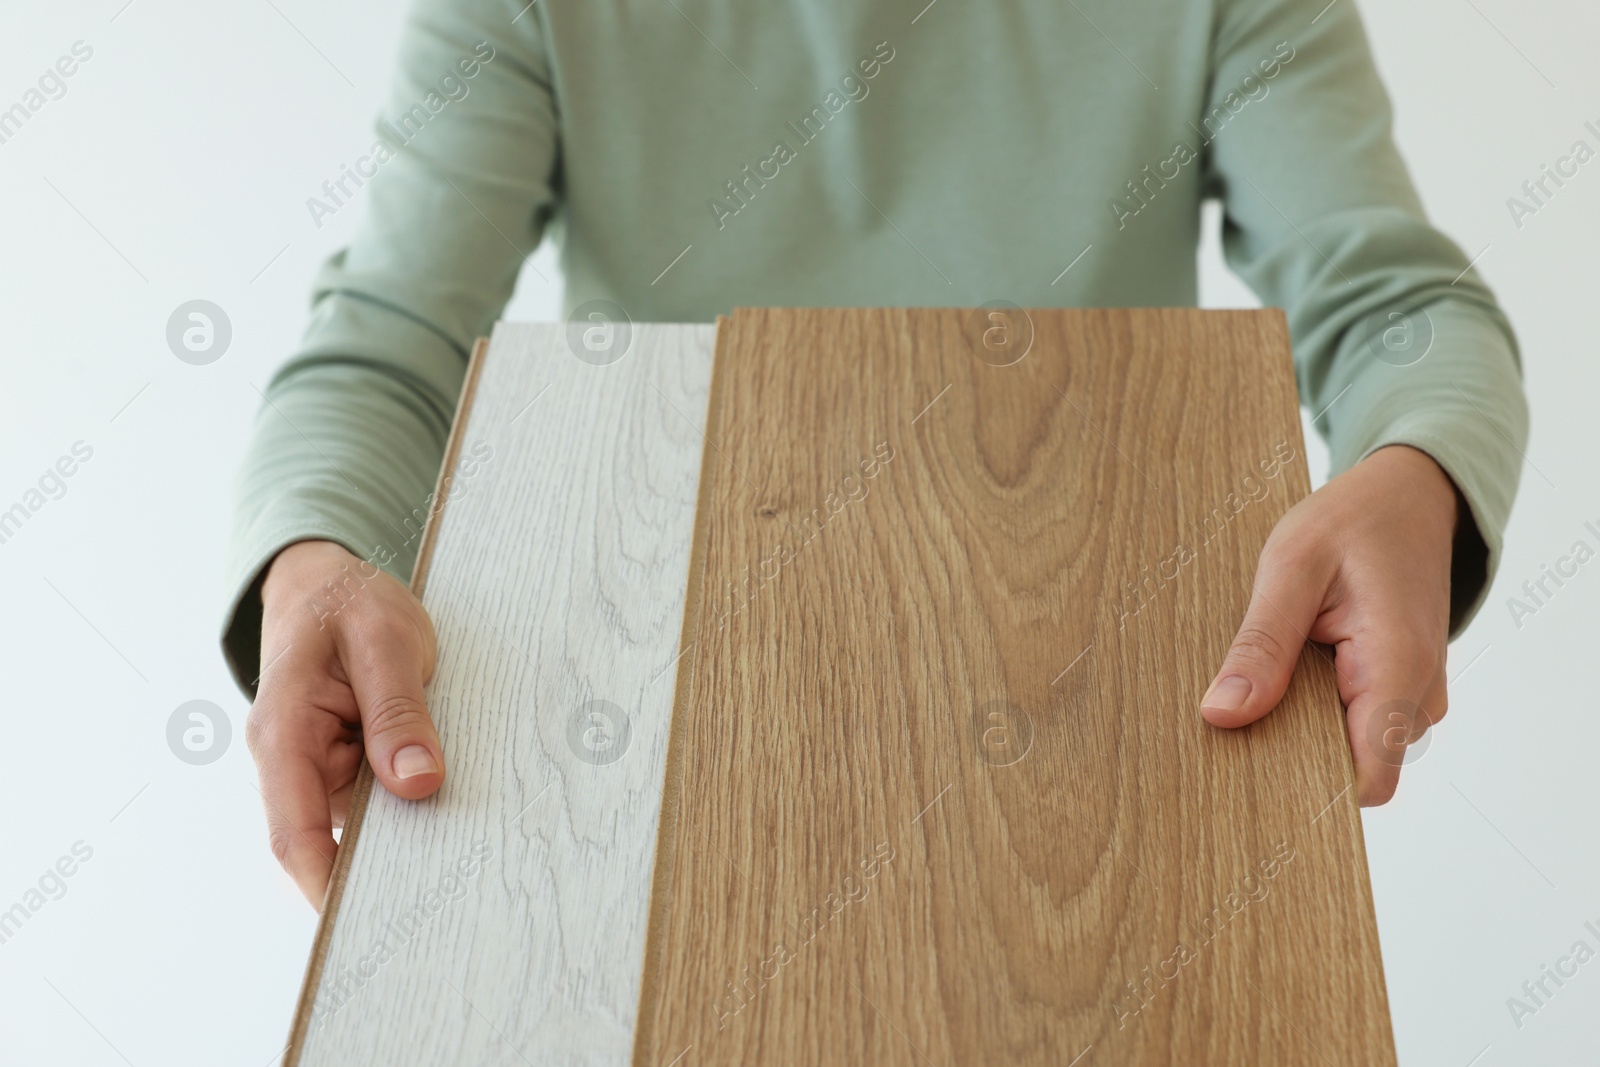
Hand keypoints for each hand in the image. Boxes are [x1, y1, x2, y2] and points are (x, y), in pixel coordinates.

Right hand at [246, 539, 444, 907]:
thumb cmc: (350, 602)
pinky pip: (372, 801)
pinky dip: (405, 811)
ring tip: (457, 856)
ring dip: (397, 839)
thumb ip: (400, 712)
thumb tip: (418, 784)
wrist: (327, 580)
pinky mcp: (341, 764)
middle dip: (373, 874)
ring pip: (354, 825)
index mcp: (284, 732)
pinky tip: (450, 818)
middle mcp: (289, 760)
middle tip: (435, 902)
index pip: (295, 831)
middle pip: (325, 839)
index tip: (363, 924)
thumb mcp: (386, 641)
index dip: (325, 884)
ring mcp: (315, 766)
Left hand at [1200, 444, 1458, 804]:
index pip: (1367, 777)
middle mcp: (1417, 695)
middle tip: (1231, 712)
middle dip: (1290, 751)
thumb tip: (1222, 715)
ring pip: (1347, 746)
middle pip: (1350, 767)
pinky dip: (1311, 705)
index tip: (1246, 770)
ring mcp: (1411, 695)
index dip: (1308, 788)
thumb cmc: (1354, 522)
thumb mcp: (1290, 569)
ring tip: (1260, 675)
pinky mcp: (1394, 688)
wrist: (1407, 496)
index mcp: (1398, 667)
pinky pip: (1350, 720)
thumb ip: (1261, 646)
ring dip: (1298, 723)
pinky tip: (1282, 671)